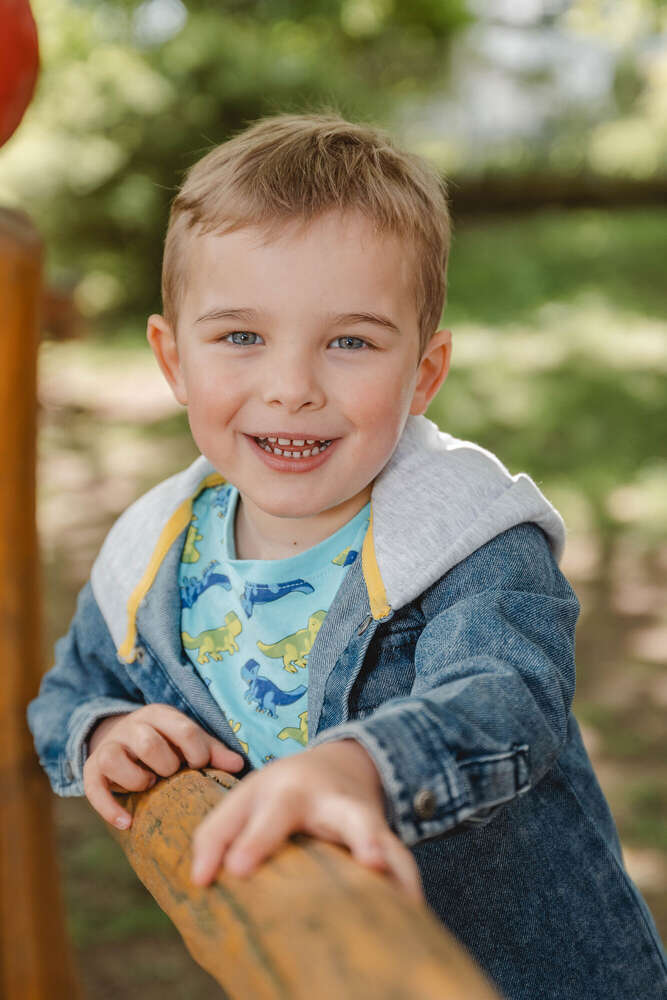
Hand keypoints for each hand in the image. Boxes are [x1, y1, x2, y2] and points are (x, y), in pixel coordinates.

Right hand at [83, 704, 244, 829]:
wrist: (122, 739)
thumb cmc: (166, 743)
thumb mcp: (188, 741)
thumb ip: (212, 751)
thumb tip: (238, 766)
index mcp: (160, 715)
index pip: (183, 729)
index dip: (197, 752)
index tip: (199, 766)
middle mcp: (132, 726)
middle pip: (148, 743)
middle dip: (166, 765)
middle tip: (171, 775)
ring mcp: (110, 746)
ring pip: (114, 759)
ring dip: (136, 779)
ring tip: (149, 786)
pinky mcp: (92, 769)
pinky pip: (93, 788)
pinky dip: (109, 808)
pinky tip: (127, 824)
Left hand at [190, 739, 422, 901]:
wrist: (341, 764)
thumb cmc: (279, 792)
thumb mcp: (245, 798)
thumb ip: (215, 834)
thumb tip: (199, 882)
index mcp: (290, 791)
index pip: (270, 815)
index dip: (252, 842)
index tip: (234, 871)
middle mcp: (332, 802)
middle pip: (344, 816)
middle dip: (350, 837)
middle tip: (362, 861)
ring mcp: (362, 819)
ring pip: (381, 837)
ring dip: (389, 858)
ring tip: (402, 891)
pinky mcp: (383, 838)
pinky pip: (401, 860)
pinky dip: (407, 883)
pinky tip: (410, 911)